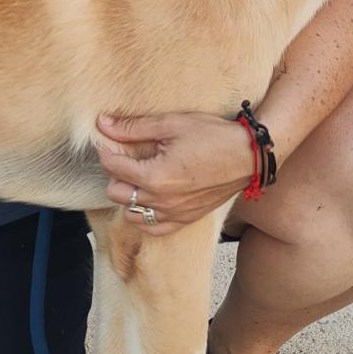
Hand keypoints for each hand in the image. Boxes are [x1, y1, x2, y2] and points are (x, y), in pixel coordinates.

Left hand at [94, 110, 254, 235]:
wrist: (249, 156)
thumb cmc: (213, 136)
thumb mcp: (171, 124)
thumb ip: (134, 128)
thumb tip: (103, 124)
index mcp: (155, 176)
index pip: (113, 167)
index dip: (107, 151)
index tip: (110, 142)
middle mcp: (161, 200)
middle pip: (116, 193)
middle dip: (115, 173)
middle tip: (126, 158)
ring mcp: (173, 214)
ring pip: (130, 214)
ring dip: (128, 197)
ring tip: (138, 178)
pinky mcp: (185, 219)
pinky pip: (153, 229)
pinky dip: (145, 217)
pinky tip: (150, 199)